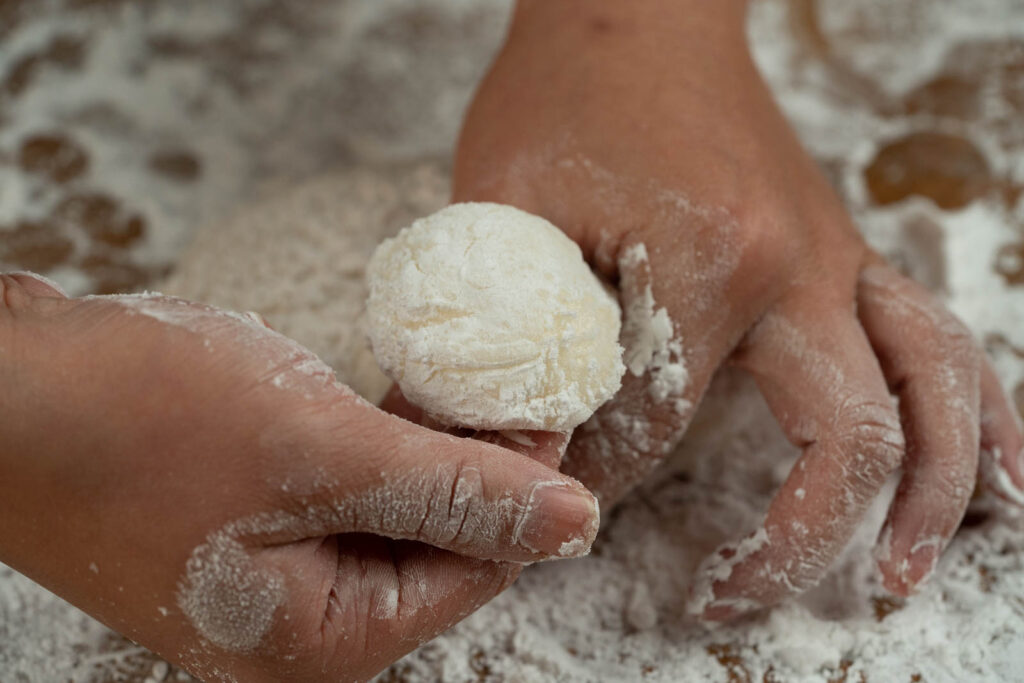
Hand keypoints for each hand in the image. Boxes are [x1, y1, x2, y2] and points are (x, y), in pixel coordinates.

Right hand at [0, 272, 598, 680]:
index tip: (552, 402)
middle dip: (481, 462)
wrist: (2, 388)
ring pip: (396, 512)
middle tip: (513, 375)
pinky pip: (346, 492)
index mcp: (325, 640)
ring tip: (464, 371)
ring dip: (433, 444)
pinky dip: (380, 441)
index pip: (477, 571)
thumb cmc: (140, 421)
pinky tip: (400, 388)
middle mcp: (303, 629)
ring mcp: (273, 579)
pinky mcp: (250, 527)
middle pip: (439, 544)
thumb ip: (454, 489)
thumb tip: (574, 519)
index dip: (527, 487)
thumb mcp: (320, 451)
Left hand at [452, 0, 1023, 618]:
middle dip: (793, 544)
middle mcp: (801, 265)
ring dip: (926, 501)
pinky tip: (991, 474)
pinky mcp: (844, 252)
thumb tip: (515, 456)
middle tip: (734, 603)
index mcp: (710, 258)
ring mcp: (838, 257)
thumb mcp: (507, 208)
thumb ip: (510, 338)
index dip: (598, 480)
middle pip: (843, 440)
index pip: (655, 430)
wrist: (636, 17)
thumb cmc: (565, 98)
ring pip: (929, 396)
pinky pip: (937, 340)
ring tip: (892, 579)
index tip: (555, 498)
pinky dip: (974, 416)